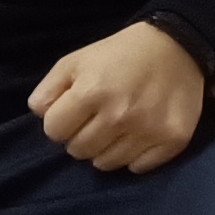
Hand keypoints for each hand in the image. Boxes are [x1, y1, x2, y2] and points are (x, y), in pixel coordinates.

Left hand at [27, 22, 204, 175]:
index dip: (59, 122)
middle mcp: (119, 116)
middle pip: (78, 151)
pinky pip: (138, 168)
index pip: (54, 131)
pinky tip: (136, 136)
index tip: (72, 113)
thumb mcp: (75, 60)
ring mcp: (147, 131)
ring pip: (106, 164)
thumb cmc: (118, 54)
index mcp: (91, 92)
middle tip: (94, 120)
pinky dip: (133, 157)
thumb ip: (49, 89)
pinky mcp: (172, 141)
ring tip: (114, 128)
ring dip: (104, 149)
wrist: (175, 46)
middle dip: (80, 137)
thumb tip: (39, 115)